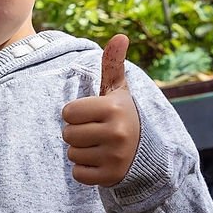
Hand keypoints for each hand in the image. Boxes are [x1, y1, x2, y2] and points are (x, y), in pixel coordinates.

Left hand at [60, 33, 140, 186]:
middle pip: (67, 134)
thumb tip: (120, 36)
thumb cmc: (121, 116)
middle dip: (77, 134)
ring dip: (81, 152)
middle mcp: (117, 132)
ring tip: (100, 147)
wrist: (145, 153)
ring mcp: (115, 157)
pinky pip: (78, 175)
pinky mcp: (111, 177)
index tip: (93, 116)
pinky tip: (101, 162)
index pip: (67, 113)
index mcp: (113, 108)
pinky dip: (85, 171)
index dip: (76, 115)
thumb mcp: (117, 91)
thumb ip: (113, 64)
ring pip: (72, 155)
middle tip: (96, 133)